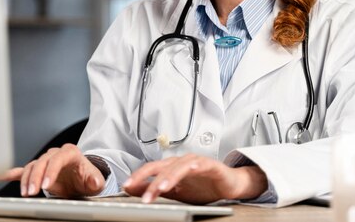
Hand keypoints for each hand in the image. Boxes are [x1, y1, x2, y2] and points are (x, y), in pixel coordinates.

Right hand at [0, 144, 104, 197]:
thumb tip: (94, 181)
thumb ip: (95, 180)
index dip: (50, 171)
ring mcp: (46, 161)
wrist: (81, 178)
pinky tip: (2, 175)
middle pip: (42, 162)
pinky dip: (13, 173)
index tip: (46, 186)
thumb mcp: (95, 180)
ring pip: (32, 166)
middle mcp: (56, 154)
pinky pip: (23, 170)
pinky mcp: (38, 170)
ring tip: (25, 193)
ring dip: (26, 179)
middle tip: (32, 192)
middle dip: (35, 177)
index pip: (58, 158)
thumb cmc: (87, 177)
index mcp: (70, 153)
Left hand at [122, 154, 266, 204]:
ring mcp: (195, 161)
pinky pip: (199, 164)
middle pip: (161, 167)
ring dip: (168, 177)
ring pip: (177, 167)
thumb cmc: (203, 186)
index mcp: (171, 167)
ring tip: (159, 188)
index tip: (126, 186)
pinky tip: (188, 170)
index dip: (138, 176)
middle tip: (139, 192)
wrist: (228, 185)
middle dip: (149, 180)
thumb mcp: (175, 192)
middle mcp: (181, 161)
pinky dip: (192, 166)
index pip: (151, 169)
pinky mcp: (209, 164)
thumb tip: (132, 189)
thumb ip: (154, 189)